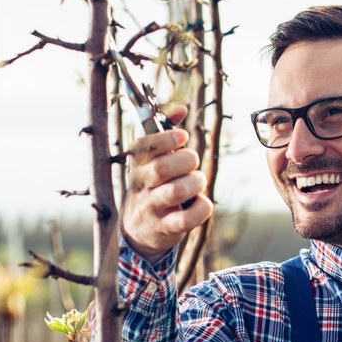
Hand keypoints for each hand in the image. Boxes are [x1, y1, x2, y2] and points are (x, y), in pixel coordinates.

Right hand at [120, 106, 213, 262]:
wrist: (139, 233)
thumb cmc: (153, 188)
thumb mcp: (152, 162)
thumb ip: (165, 133)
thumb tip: (181, 108)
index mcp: (138, 164)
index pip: (144, 147)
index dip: (166, 139)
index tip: (183, 136)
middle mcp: (142, 185)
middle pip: (162, 168)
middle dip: (187, 161)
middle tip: (193, 164)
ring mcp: (152, 208)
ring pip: (175, 191)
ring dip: (195, 183)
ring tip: (197, 183)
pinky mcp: (166, 229)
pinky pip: (187, 219)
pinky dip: (202, 208)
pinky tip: (202, 203)